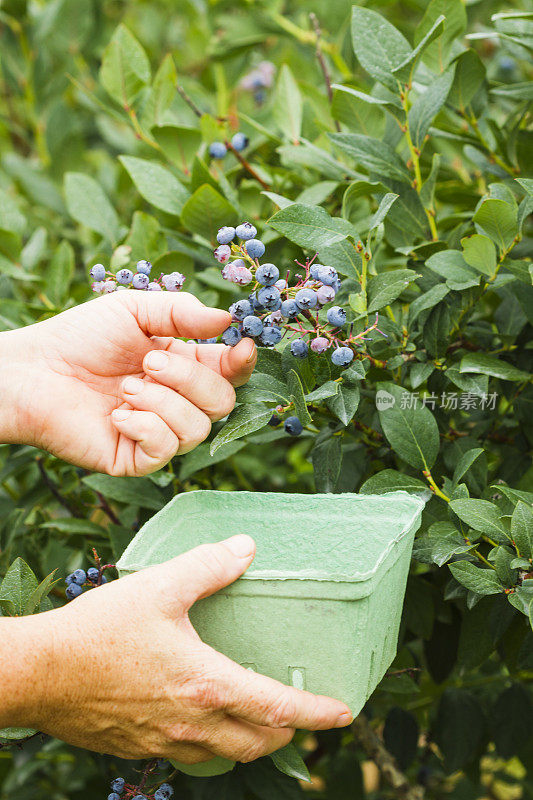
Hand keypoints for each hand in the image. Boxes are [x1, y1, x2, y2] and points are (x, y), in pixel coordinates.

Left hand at [0, 291, 256, 474]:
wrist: (33, 372)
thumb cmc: (79, 338)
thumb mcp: (133, 310)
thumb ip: (182, 312)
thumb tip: (228, 319)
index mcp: (183, 367)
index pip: (231, 372)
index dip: (242, 362)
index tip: (240, 346)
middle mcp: (177, 402)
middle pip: (223, 402)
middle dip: (190, 379)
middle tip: (147, 363)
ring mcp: (159, 433)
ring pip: (198, 428)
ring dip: (161, 402)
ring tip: (124, 388)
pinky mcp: (137, 459)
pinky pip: (166, 450)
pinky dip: (145, 427)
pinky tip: (117, 415)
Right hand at [14, 536, 351, 761]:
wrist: (39, 674)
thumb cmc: (98, 631)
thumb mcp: (159, 586)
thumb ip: (209, 566)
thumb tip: (246, 549)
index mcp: (206, 685)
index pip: (279, 708)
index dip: (317, 712)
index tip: (343, 712)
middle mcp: (192, 723)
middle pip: (259, 742)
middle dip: (289, 731)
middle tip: (301, 712)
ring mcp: (165, 741)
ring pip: (225, 755)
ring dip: (252, 739)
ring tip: (259, 718)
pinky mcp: (139, 747)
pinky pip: (189, 755)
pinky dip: (212, 742)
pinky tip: (203, 719)